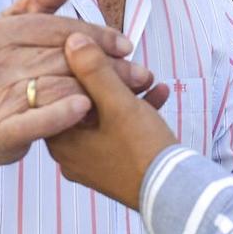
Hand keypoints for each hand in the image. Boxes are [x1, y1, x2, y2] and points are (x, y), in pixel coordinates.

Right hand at [0, 0, 161, 169]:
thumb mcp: (13, 30)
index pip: (56, 28)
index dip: (96, 36)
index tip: (126, 46)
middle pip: (62, 58)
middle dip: (107, 66)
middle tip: (141, 74)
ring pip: (57, 86)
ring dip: (98, 91)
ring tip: (131, 95)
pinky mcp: (0, 131)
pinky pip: (35, 120)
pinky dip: (61, 114)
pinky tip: (85, 108)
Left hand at [46, 32, 180, 207]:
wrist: (174, 193)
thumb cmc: (142, 150)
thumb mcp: (118, 102)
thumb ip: (94, 69)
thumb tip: (72, 40)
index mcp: (62, 141)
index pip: (58, 93)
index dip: (79, 69)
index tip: (100, 54)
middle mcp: (72, 156)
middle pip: (84, 104)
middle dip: (111, 81)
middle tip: (130, 68)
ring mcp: (94, 164)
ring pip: (105, 118)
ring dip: (128, 95)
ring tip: (149, 80)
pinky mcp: (116, 168)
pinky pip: (121, 134)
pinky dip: (137, 114)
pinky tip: (158, 96)